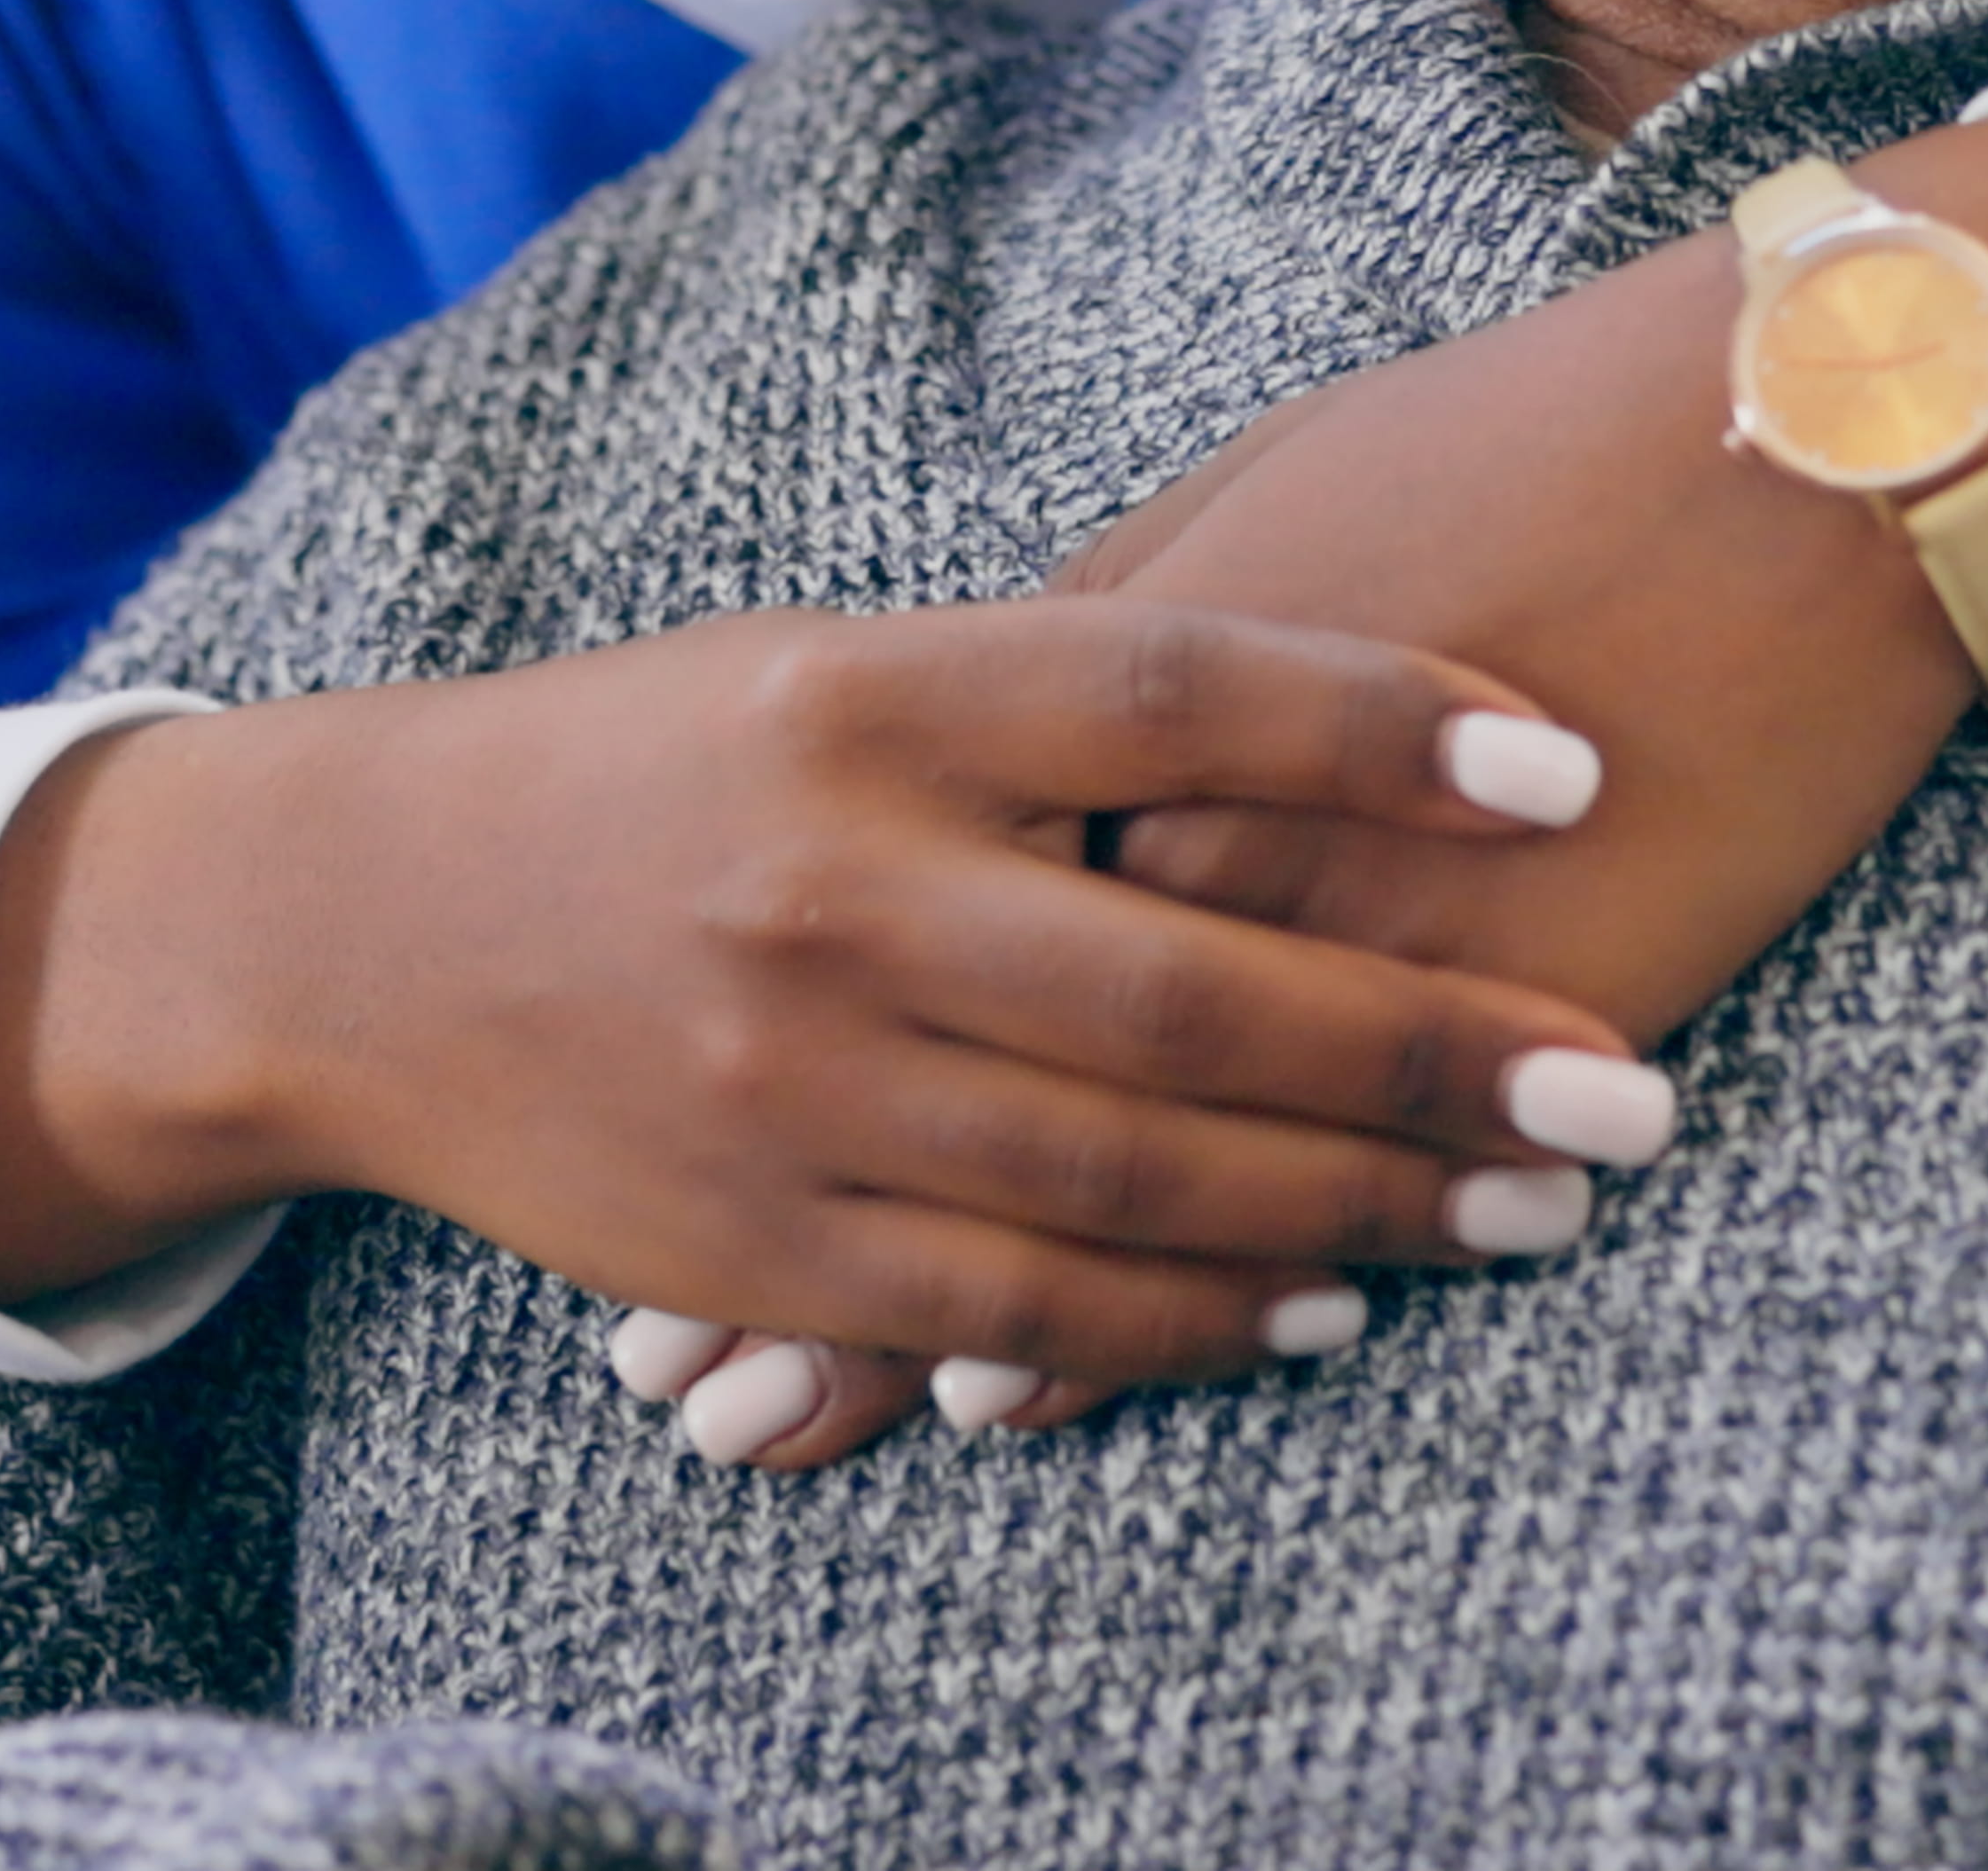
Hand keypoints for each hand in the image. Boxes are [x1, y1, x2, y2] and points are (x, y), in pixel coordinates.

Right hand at [0, 603, 1667, 1449]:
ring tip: (1529, 1212)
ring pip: (1130, 1179)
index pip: (1171, 691)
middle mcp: (831, 889)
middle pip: (1186, 987)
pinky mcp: (761, 1245)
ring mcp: (791, 1086)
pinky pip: (1019, 1309)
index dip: (1384, 725)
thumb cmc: (661, 766)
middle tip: (1629, 1095)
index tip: (1577, 764)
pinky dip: (1189, 1320)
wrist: (358, 923)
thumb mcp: (839, 666)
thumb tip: (1362, 698)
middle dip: (1434, 1054)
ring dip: (1356, 1208)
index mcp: (866, 697)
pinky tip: (1322, 1305)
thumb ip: (1062, 694)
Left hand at [593, 125, 1987, 1468]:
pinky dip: (1137, 1324)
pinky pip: (1262, 1206)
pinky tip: (1042, 1401)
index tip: (664, 1191)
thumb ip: (1119, 640)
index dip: (778, 1072)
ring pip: (1072, 1179)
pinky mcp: (1448, 1027)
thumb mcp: (1266, 496)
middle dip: (803, 1248)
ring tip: (824, 1435)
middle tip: (694, 1385)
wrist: (1798, 446)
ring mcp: (1297, 943)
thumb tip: (1020, 724)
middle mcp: (1146, 837)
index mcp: (1084, 700)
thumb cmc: (1532, 438)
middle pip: (934, 1074)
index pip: (889, 918)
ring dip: (944, 1324)